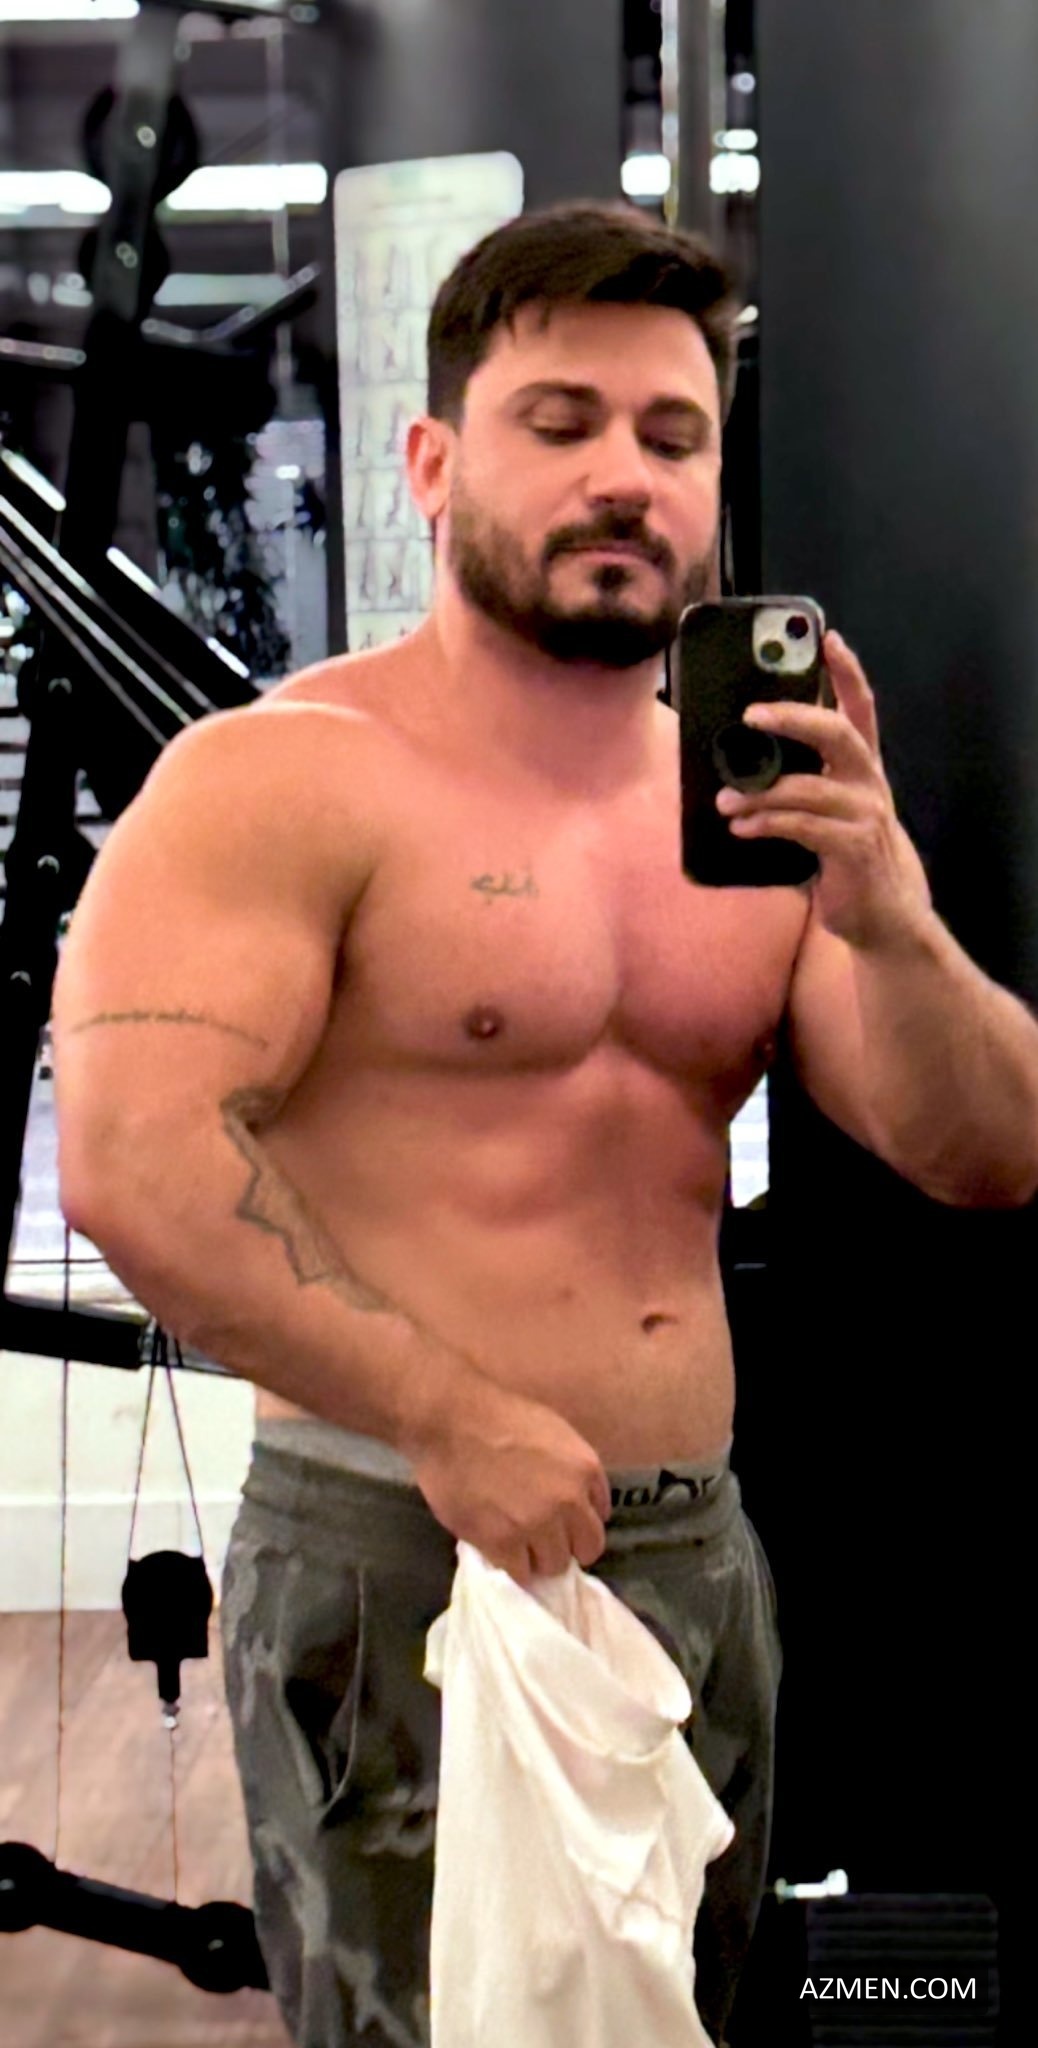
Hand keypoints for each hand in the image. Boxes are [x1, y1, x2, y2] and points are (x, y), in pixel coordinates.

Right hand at [407, 1383, 610, 1587]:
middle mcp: (569, 1501)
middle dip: (567, 1544)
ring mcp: (537, 1525)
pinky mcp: (503, 1543)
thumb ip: (570, 1466)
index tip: (562, 1522)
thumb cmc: (496, 1415)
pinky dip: (512, 1566)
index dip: (579, 1520)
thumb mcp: (552, 1429)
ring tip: (515, 1543)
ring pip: (554, 1565)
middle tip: (541, 1538)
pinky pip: (521, 1573)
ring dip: (538, 1557)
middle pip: (587, 1547)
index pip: (600, 1516)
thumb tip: (575, 1498)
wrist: (449, 1421)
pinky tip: (499, 1549)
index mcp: (584, 1468)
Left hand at [715, 629, 933, 948]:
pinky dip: (766, 823)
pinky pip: (802, 826)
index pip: (861, 709)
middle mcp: (868, 783)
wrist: (884, 915)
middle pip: (838, 732)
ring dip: (759, 791)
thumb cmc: (845, 856)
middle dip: (794, 716)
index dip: (847, 672)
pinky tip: (740, 827)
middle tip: (751, 713)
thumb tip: (734, 765)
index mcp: (862, 768)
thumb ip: (798, 783)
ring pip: (808, 786)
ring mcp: (864, 814)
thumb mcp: (826, 811)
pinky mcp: (853, 848)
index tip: (828, 638)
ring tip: (724, 798)